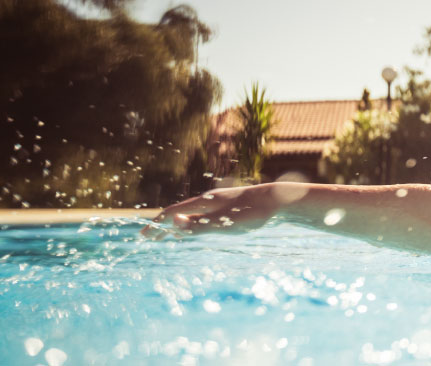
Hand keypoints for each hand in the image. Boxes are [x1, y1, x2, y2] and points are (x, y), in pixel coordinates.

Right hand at [140, 183, 279, 239]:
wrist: (280, 200)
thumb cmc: (253, 213)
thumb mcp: (225, 223)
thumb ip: (199, 225)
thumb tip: (172, 223)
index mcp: (205, 203)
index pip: (174, 213)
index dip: (157, 225)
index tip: (142, 236)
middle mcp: (210, 201)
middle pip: (180, 213)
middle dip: (162, 226)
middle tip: (147, 237)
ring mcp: (220, 204)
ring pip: (192, 215)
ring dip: (176, 226)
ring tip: (166, 235)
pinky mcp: (230, 209)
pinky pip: (204, 217)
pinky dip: (192, 224)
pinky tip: (195, 230)